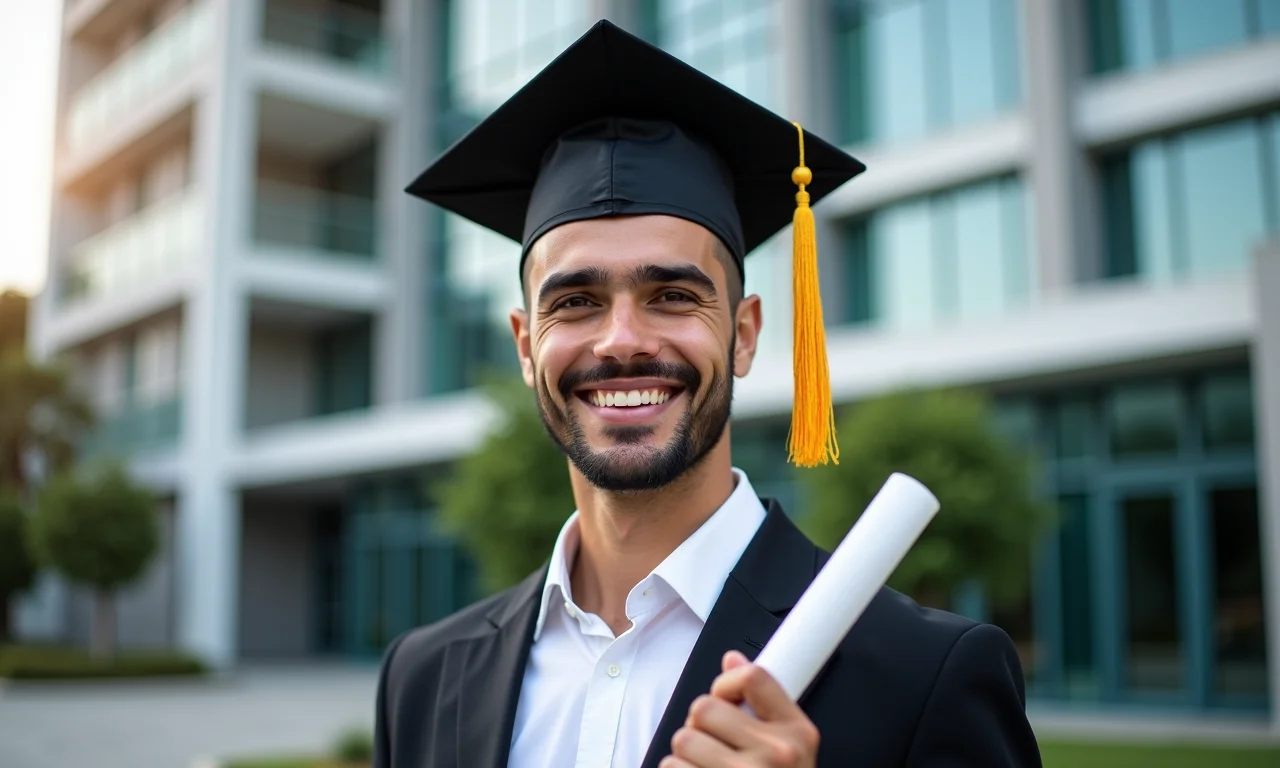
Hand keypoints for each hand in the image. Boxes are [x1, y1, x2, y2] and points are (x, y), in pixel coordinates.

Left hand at [662, 650, 818, 767]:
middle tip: (715, 747)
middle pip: (704, 708)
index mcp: (796, 736)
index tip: (725, 697)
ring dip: (686, 757)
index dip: (728, 681)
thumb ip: (765, 704)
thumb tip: (733, 658)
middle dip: (701, 726)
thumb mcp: (794, 749)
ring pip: (683, 741)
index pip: (754, 677)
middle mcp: (774, 756)